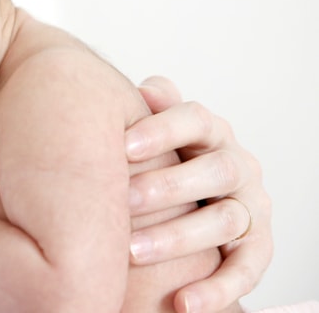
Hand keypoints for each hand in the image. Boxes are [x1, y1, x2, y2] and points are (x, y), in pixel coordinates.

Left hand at [125, 76, 271, 312]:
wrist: (188, 202)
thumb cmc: (160, 159)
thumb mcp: (154, 131)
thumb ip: (153, 109)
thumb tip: (145, 90)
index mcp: (211, 132)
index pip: (196, 120)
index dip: (162, 129)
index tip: (123, 146)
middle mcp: (238, 166)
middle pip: (215, 171)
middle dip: (167, 186)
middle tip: (122, 201)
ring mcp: (251, 208)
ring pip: (225, 221)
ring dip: (177, 238)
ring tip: (131, 250)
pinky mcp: (258, 249)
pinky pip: (245, 271)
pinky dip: (216, 290)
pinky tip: (183, 304)